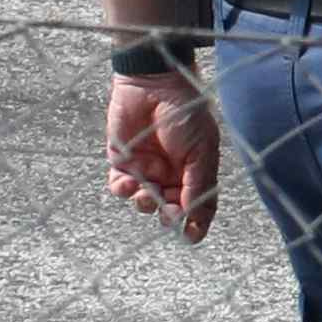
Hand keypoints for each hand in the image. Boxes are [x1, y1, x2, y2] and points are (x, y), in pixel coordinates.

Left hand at [106, 71, 220, 242]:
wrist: (153, 85)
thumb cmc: (185, 112)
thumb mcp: (201, 149)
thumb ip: (197, 182)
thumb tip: (193, 214)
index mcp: (196, 170)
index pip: (199, 203)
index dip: (196, 222)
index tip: (191, 237)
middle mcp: (172, 174)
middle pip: (171, 208)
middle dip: (169, 214)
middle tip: (168, 212)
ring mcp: (148, 169)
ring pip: (144, 201)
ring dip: (144, 203)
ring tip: (145, 191)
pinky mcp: (123, 162)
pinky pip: (120, 187)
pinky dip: (122, 190)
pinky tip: (127, 182)